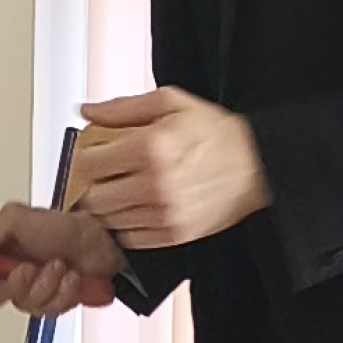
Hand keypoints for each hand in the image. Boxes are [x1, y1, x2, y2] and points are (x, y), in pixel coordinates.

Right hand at [0, 203, 124, 317]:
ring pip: (24, 306)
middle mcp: (12, 272)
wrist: (104, 243)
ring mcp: (33, 290)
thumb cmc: (66, 227)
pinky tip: (71, 279)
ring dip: (46, 286)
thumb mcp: (18, 218)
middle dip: (17, 284)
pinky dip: (63, 295)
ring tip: (59, 266)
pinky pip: (48, 312)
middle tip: (30, 268)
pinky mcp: (53, 303)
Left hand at [71, 87, 270, 247]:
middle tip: (106, 175)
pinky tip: (138, 208)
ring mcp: (164, 214)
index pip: (88, 163)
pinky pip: (129, 239)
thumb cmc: (216, 133)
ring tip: (124, 190)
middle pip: (93, 197)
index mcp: (150, 147)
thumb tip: (88, 111)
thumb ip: (123, 108)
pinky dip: (127, 225)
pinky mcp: (173, 235)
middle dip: (94, 185)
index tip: (93, 154)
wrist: (258, 164)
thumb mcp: (171, 103)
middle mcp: (154, 185)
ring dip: (109, 207)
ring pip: (108, 221)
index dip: (84, 158)